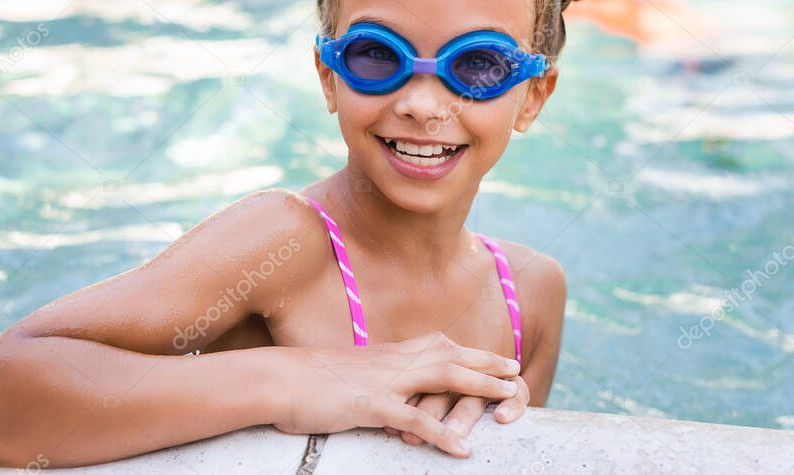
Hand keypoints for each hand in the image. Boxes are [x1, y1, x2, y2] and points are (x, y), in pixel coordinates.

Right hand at [271, 332, 520, 456]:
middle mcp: (393, 361)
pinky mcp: (372, 406)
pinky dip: (442, 435)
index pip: (437, 345)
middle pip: (450, 356)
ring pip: (443, 378)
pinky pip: (415, 421)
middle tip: (516, 371)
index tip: (492, 356)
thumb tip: (386, 386)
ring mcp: (385, 382)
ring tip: (509, 397)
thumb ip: (373, 374)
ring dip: (479, 387)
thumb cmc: (306, 379)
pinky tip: (463, 449)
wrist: (278, 379)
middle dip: (486, 363)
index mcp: (387, 354)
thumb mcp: (348, 371)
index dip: (468, 351)